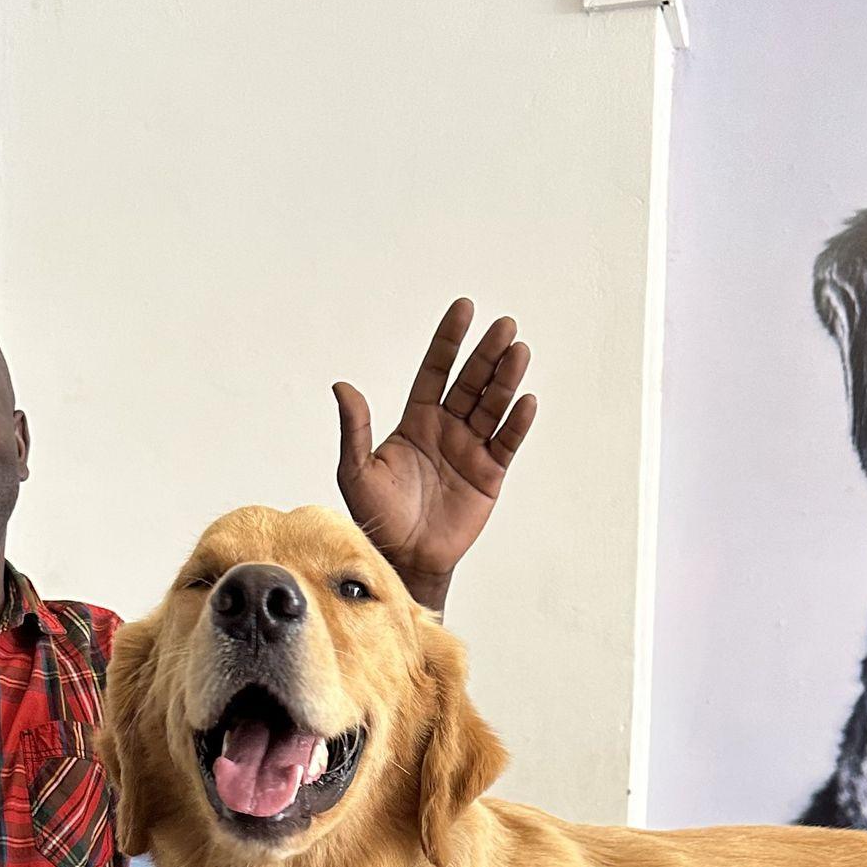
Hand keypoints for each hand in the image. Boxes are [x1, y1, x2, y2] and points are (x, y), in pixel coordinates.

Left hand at [334, 299, 537, 610]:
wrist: (404, 557)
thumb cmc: (376, 516)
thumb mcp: (356, 471)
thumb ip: (354, 429)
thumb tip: (342, 386)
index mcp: (416, 422)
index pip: (436, 371)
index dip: (449, 341)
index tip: (464, 309)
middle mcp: (446, 429)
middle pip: (471, 382)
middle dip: (487, 354)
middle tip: (505, 325)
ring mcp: (470, 450)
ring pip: (492, 406)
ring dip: (506, 379)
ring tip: (519, 351)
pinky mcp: (489, 475)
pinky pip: (506, 443)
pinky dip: (516, 423)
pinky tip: (525, 400)